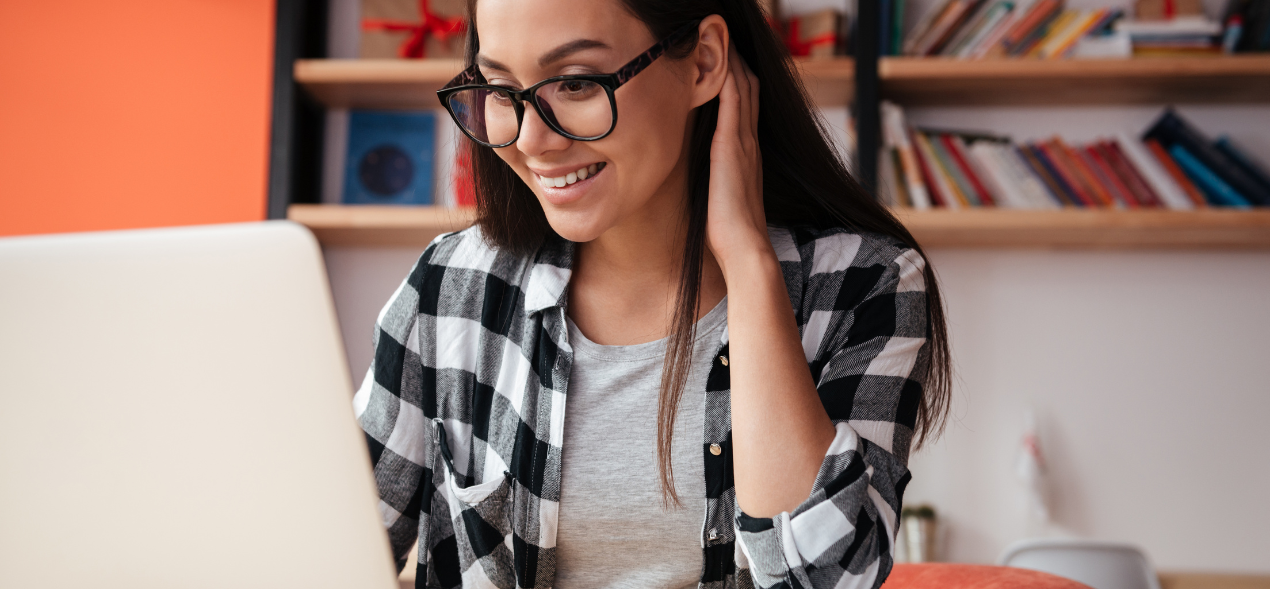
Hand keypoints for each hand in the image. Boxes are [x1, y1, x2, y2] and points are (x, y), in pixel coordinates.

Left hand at [706, 45, 773, 278]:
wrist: (744, 247)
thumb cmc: (730, 230)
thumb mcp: (724, 195)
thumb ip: (720, 178)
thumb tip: (709, 176)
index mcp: (748, 153)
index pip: (747, 105)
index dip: (740, 80)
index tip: (728, 59)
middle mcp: (750, 143)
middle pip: (749, 88)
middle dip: (738, 62)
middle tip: (726, 38)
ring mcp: (744, 143)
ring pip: (743, 88)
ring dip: (733, 62)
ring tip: (722, 38)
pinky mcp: (731, 147)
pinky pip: (733, 102)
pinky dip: (728, 79)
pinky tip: (720, 62)